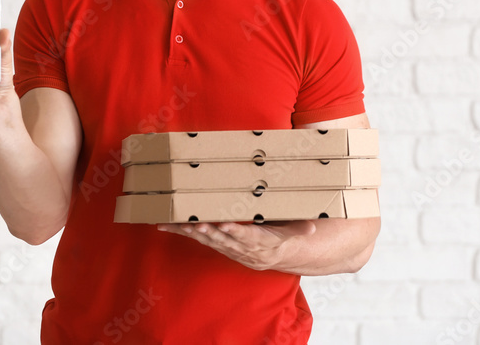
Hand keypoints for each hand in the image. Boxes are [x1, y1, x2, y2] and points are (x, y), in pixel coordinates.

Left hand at [157, 220, 315, 271]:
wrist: (280, 255)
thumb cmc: (287, 237)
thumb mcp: (298, 231)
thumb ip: (302, 228)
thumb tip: (313, 227)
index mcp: (262, 244)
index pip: (247, 237)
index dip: (235, 232)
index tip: (225, 225)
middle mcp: (244, 250)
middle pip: (224, 240)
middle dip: (210, 232)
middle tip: (197, 224)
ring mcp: (231, 250)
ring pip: (209, 240)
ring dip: (194, 233)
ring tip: (180, 224)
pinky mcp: (222, 247)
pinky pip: (201, 240)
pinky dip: (184, 232)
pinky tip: (166, 225)